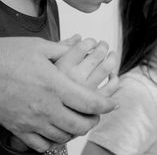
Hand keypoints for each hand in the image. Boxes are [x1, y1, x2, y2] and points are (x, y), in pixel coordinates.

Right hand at [0, 37, 117, 151]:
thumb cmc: (8, 55)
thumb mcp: (39, 46)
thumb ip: (64, 49)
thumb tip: (81, 45)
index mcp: (55, 85)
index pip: (89, 102)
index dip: (106, 105)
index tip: (114, 103)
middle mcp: (46, 107)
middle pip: (80, 124)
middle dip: (94, 120)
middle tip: (98, 113)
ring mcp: (31, 121)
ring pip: (63, 135)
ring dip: (77, 130)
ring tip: (82, 120)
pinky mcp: (19, 128)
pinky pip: (41, 144)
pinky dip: (55, 141)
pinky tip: (59, 131)